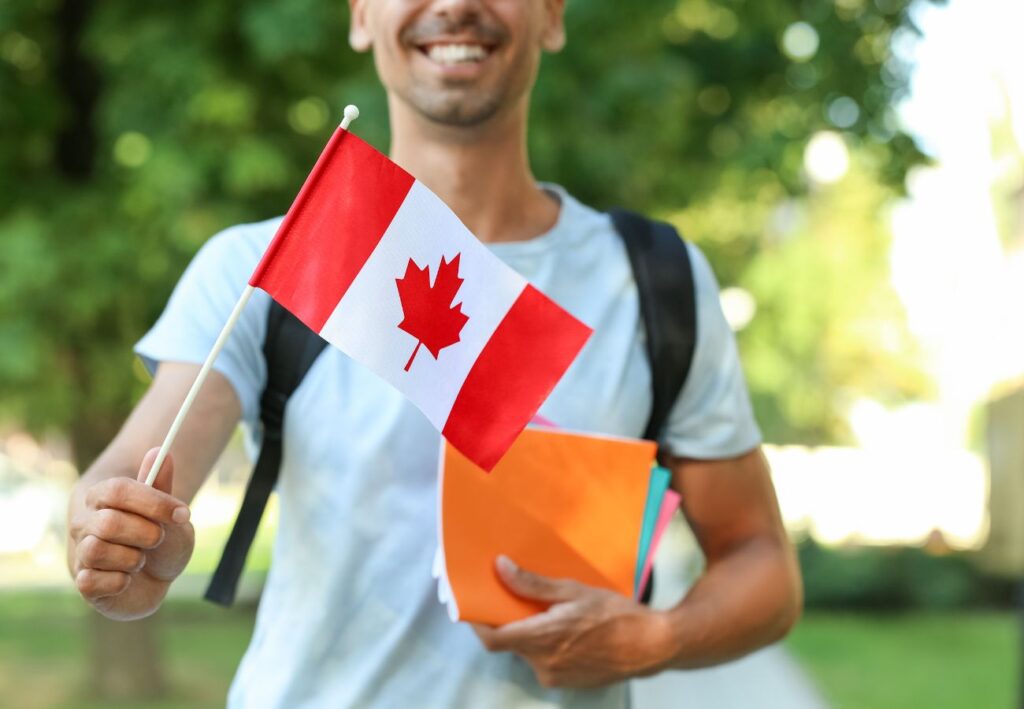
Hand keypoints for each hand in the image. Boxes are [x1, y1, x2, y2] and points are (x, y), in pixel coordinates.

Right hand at [68, 448, 194, 619]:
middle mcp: (84, 523)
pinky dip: (120, 582)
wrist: (158, 579)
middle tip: (157, 539)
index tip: (183, 513)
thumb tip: (161, 452)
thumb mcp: (169, 513)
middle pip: (108, 523)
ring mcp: (80, 553)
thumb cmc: (162, 541)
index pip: (118, 490)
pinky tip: (126, 579)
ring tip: (140, 560)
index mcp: (102, 497)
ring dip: (132, 559)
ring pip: (97, 551)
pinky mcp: (83, 583)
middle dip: (146, 534)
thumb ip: (162, 485)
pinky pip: (93, 581)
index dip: (153, 502)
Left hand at [472, 556, 675, 687]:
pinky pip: (545, 661)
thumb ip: (533, 584)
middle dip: (510, 622)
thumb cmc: (615, 614)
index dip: (476, 623)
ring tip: (550, 611)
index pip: (492, 639)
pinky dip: (547, 645)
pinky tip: (567, 629)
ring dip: (531, 633)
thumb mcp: (573, 591)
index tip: (472, 604)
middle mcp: (543, 664)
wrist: (651, 646)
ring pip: (529, 652)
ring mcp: (555, 677)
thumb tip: (500, 568)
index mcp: (542, 638)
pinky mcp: (567, 683)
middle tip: (517, 598)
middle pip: (510, 643)